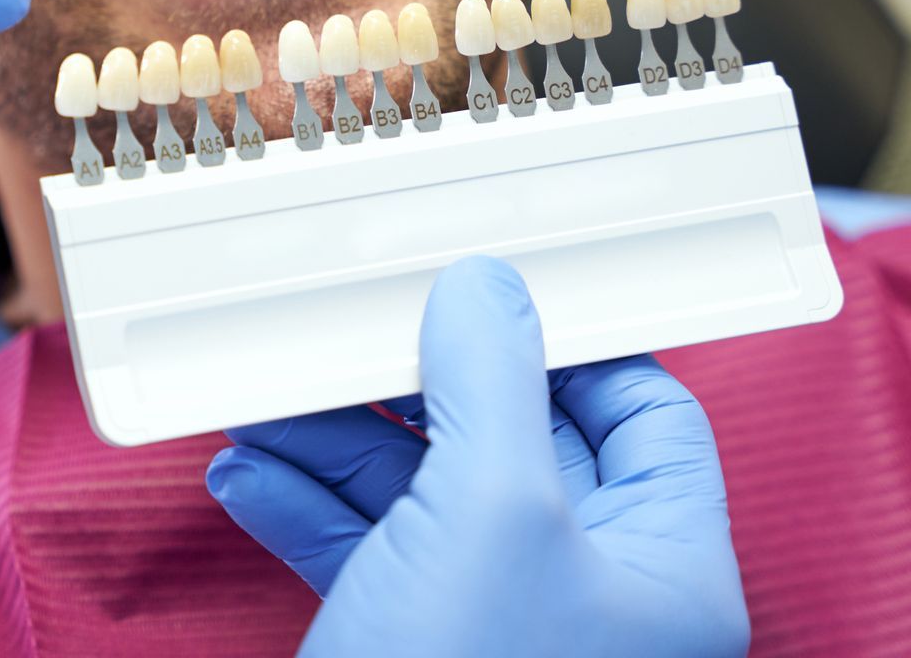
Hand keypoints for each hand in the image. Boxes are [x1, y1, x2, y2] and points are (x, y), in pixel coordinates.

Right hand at [207, 257, 747, 656]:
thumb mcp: (490, 514)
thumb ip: (492, 382)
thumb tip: (486, 289)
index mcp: (660, 568)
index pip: (647, 416)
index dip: (572, 345)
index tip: (490, 292)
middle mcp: (588, 596)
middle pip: (514, 443)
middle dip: (417, 386)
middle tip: (353, 330)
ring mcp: (498, 628)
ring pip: (427, 496)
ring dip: (340, 441)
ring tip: (266, 401)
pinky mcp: (416, 651)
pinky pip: (371, 555)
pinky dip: (309, 510)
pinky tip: (250, 478)